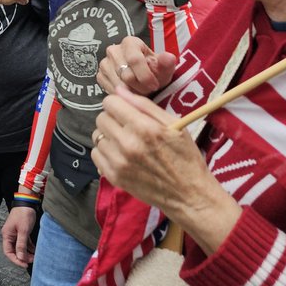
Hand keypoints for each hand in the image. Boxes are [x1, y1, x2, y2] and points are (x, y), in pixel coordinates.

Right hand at [1, 205, 37, 267]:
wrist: (27, 202)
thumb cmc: (24, 214)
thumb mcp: (23, 231)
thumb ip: (21, 245)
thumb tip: (20, 257)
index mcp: (7, 235)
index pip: (8, 252)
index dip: (16, 260)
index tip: (24, 264)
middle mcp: (10, 235)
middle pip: (14, 250)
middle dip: (22, 257)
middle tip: (31, 260)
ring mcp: (15, 233)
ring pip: (20, 247)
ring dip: (26, 253)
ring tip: (34, 256)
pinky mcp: (21, 231)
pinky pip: (24, 243)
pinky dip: (29, 247)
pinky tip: (35, 250)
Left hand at [92, 86, 241, 253]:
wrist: (189, 195)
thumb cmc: (185, 157)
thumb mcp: (174, 125)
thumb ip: (144, 105)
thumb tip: (119, 90)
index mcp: (144, 127)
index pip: (110, 103)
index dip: (118, 104)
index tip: (126, 110)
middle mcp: (128, 143)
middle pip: (101, 118)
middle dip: (113, 118)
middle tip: (128, 127)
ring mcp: (119, 162)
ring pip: (97, 136)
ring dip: (108, 136)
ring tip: (126, 142)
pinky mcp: (114, 176)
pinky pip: (96, 154)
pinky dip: (105, 152)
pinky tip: (121, 155)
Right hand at [98, 35, 176, 96]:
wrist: (143, 76)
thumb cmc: (154, 70)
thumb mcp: (164, 68)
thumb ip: (167, 63)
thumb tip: (168, 57)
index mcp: (130, 43)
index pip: (134, 59)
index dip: (146, 76)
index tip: (155, 85)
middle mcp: (113, 50)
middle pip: (126, 75)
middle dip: (140, 87)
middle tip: (149, 90)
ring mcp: (104, 63)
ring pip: (118, 85)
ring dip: (132, 92)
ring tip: (141, 91)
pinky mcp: (100, 76)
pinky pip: (111, 90)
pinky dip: (122, 95)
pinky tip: (130, 92)